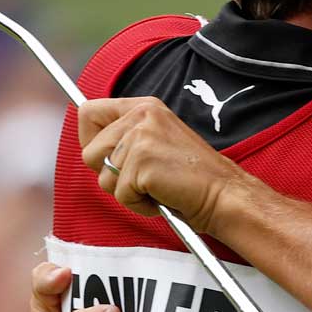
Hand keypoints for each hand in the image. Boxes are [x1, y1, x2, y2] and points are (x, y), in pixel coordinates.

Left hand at [77, 98, 253, 231]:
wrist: (223, 194)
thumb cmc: (192, 177)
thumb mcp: (157, 142)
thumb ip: (127, 138)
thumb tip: (92, 150)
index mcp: (145, 107)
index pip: (88, 112)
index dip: (90, 139)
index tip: (106, 157)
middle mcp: (141, 116)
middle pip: (90, 152)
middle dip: (110, 174)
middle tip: (143, 178)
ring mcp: (141, 138)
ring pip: (103, 176)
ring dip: (127, 191)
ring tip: (156, 186)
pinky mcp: (143, 163)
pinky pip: (120, 194)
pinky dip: (139, 204)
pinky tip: (162, 195)